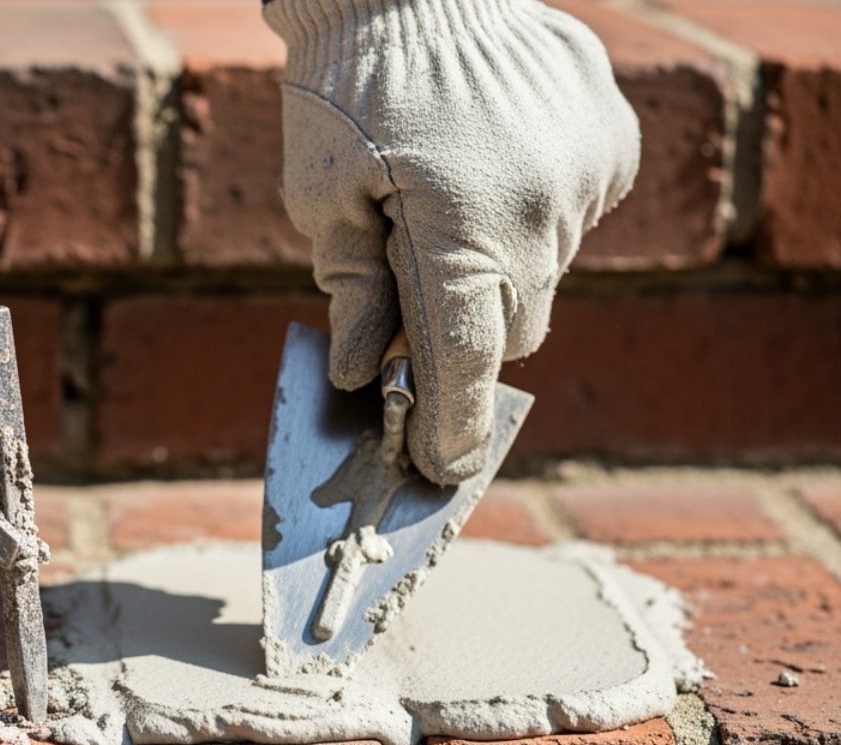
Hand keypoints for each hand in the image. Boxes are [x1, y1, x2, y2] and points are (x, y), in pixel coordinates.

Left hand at [265, 0, 638, 482]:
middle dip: (466, 336)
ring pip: (547, 274)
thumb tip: (362, 374)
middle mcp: (539, 213)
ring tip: (447, 201)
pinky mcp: (613, 144)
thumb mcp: (322, 195)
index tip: (442, 467)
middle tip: (415, 300)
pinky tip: (491, 167)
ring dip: (500, 268)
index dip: (452, 425)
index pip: (465, 362)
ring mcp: (585, 177)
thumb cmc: (347, 87)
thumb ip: (352, 289)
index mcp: (458, 232)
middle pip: (513, 330)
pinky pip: (577, 217)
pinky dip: (535, 215)